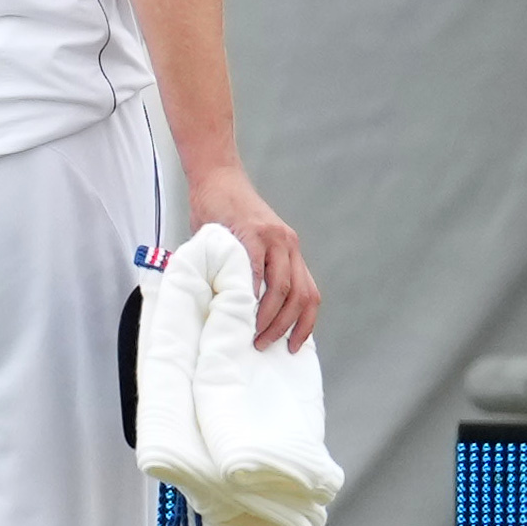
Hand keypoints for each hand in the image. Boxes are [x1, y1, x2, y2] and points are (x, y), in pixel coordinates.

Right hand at [190, 162, 318, 350]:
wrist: (216, 178)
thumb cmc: (226, 217)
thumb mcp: (249, 247)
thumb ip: (253, 274)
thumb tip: (245, 315)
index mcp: (290, 252)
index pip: (310, 294)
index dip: (306, 325)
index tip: (295, 347)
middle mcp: (288, 245)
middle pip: (300, 296)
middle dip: (285, 327)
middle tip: (265, 345)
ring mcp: (272, 238)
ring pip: (283, 287)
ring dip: (270, 317)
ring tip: (253, 334)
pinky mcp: (251, 232)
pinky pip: (257, 269)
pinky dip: (253, 293)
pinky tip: (243, 309)